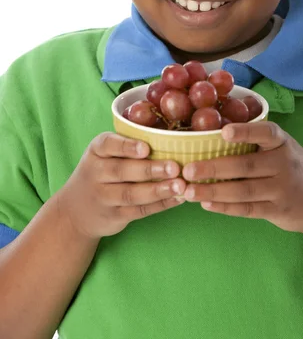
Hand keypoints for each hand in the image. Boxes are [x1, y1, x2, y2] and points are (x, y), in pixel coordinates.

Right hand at [57, 132, 186, 239]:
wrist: (76, 209)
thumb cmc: (103, 170)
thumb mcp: (105, 153)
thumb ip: (128, 143)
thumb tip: (169, 133)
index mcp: (97, 151)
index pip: (108, 145)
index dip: (127, 146)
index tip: (146, 148)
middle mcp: (96, 173)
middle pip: (122, 171)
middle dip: (151, 169)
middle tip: (175, 167)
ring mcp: (104, 197)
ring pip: (132, 194)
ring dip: (158, 190)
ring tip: (180, 185)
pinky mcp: (114, 216)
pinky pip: (139, 211)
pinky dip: (160, 205)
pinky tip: (178, 198)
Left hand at [182, 121, 302, 237]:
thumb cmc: (293, 167)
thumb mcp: (284, 148)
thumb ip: (258, 142)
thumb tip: (212, 135)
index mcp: (282, 142)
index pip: (265, 133)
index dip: (245, 132)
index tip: (224, 132)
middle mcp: (283, 164)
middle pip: (245, 166)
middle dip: (213, 168)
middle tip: (187, 169)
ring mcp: (281, 189)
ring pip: (242, 191)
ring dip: (213, 192)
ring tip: (189, 191)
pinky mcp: (278, 210)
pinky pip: (247, 209)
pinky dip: (225, 208)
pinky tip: (205, 204)